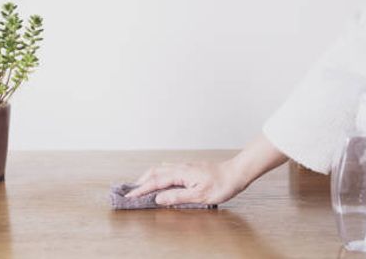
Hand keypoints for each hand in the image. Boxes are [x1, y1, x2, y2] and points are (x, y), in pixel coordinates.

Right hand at [125, 160, 245, 205]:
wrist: (236, 173)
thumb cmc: (221, 185)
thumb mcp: (199, 196)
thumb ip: (177, 197)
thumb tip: (158, 199)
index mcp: (180, 174)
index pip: (155, 182)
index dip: (141, 189)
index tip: (130, 196)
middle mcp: (180, 167)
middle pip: (154, 172)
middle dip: (141, 181)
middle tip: (131, 190)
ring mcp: (185, 166)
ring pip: (161, 169)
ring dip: (149, 176)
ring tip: (142, 185)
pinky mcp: (189, 168)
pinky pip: (169, 169)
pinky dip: (159, 173)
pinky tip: (161, 177)